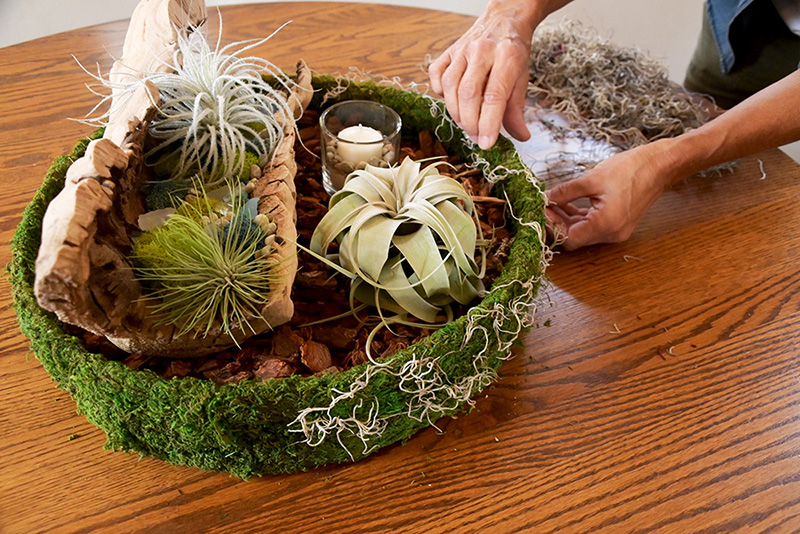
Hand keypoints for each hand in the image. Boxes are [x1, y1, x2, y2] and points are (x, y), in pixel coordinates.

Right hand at [428, 2, 535, 148]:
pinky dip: (441, 93)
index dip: (488, 124)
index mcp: (508, 56)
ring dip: (456, 113)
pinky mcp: (448, 51)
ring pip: (451, 87)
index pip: (494, 96)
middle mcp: (482, 50)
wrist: (504, 20)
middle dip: (471, 122)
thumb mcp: (522, 78)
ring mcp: (462, 49)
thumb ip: (517, 109)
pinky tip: (453, 100)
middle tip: (476, 136)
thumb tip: (520, 137)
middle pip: (469, 94)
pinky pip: (437, 75)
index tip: (486, 143)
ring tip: (467, 123)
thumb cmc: (513, 52)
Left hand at [545, 143, 673, 249]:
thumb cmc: (630, 168)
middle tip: (543, 205)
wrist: (659, 165)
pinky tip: (567, 203)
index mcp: (606, 224)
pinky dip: (579, 216)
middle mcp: (612, 233)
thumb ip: (565, 192)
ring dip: (566, 219)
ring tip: (552, 202)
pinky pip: (593, 225)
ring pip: (582, 232)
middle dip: (556, 222)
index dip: (552, 227)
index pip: (568, 239)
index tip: (541, 211)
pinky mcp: (618, 224)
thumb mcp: (591, 179)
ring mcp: (616, 230)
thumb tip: (545, 198)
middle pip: (575, 237)